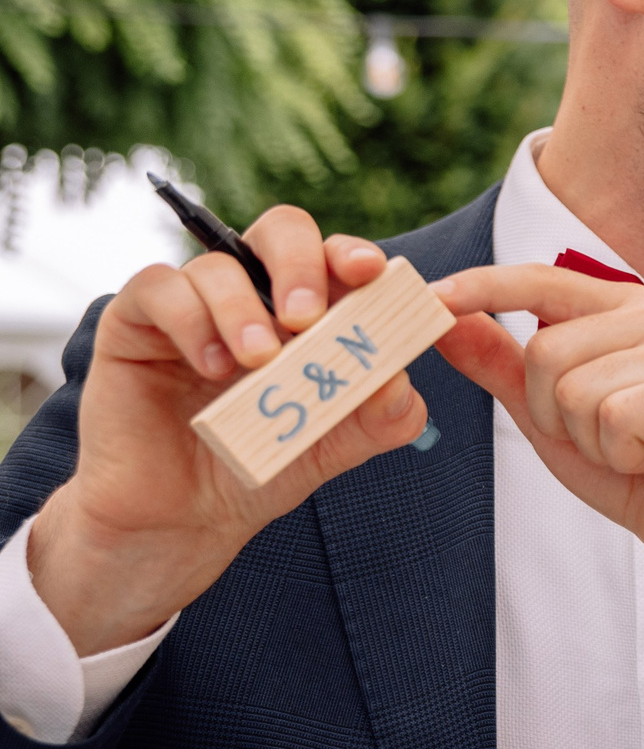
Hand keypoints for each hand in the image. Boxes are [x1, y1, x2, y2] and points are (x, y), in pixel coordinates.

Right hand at [28, 206, 432, 654]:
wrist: (187, 517)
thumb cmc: (263, 465)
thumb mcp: (336, 446)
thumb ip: (381, 417)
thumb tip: (402, 380)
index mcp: (310, 312)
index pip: (337, 259)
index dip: (357, 256)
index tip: (372, 273)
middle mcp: (254, 295)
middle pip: (282, 231)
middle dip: (302, 264)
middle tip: (306, 317)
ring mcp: (194, 304)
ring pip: (218, 265)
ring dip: (244, 309)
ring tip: (257, 362)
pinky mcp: (136, 322)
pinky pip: (159, 288)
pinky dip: (192, 320)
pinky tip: (212, 367)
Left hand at [429, 265, 643, 680]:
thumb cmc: (631, 471)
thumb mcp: (549, 415)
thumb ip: (501, 365)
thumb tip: (443, 318)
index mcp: (629, 308)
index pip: (545, 280)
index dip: (488, 287)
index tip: (432, 297)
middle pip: (546, 350)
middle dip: (555, 416)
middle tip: (608, 441)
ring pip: (577, 389)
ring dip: (592, 442)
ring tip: (636, 452)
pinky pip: (616, 418)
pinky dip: (622, 457)